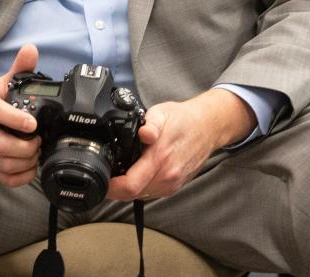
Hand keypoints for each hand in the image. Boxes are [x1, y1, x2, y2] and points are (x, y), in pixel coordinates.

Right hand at [0, 44, 42, 187]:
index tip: (32, 124)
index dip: (13, 119)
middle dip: (24, 147)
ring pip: (1, 164)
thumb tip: (31, 49)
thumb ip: (20, 67)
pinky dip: (20, 177)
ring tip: (36, 152)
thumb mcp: (5, 80)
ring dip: (24, 162)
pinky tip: (30, 167)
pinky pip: (1, 178)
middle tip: (38, 141)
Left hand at [106, 89, 253, 201]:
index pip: (130, 186)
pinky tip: (136, 174)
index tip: (101, 180)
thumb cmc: (183, 119)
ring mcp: (172, 183)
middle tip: (106, 175)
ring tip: (119, 174)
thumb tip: (143, 133)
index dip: (111, 188)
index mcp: (160, 159)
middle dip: (116, 188)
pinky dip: (141, 187)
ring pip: (141, 196)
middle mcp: (167, 176)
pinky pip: (152, 193)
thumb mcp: (161, 113)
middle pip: (132, 194)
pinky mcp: (175, 186)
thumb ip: (150, 123)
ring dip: (128, 189)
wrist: (207, 128)